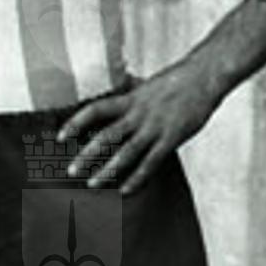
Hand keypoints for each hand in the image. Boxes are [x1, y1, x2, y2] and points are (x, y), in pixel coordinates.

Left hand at [56, 66, 217, 195]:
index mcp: (130, 99)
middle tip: (71, 170)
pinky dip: (137, 178)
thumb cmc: (177, 81)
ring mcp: (155, 127)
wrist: (205, 76)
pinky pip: (151, 162)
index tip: (61, 136)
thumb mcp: (147, 86)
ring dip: (108, 170)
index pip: (95, 110)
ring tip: (93, 183)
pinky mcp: (172, 138)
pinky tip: (125, 189)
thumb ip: (131, 98)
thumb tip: (116, 102)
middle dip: (87, 154)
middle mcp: (138, 113)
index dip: (76, 123)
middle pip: (106, 136)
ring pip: (126, 152)